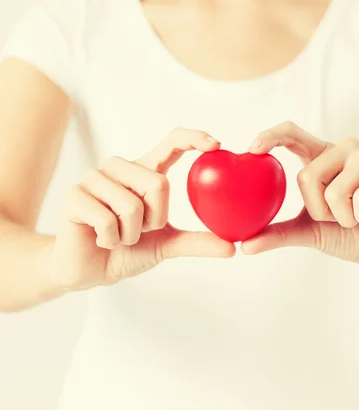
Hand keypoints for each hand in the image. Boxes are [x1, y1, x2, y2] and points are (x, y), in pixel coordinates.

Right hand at [49, 127, 234, 291]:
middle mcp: (119, 168)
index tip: (215, 144)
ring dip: (130, 234)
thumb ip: (197, 243)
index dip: (193, 138)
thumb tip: (233, 249)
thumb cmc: (127, 250)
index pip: (171, 143)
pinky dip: (110, 240)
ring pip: (131, 205)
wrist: (88, 271)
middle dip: (154, 220)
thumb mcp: (166, 245)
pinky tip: (101, 239)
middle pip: (158, 183)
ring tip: (118, 235)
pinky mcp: (74, 195)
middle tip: (139, 231)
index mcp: (144, 171)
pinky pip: (106, 220)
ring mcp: (94, 178)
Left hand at [242, 121, 358, 269]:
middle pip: (307, 176)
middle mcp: (341, 149)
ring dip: (343, 217)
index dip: (271, 135)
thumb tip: (245, 246)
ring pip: (335, 190)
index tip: (253, 149)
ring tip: (357, 215)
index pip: (291, 134)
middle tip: (337, 216)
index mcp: (319, 156)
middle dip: (319, 211)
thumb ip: (277, 233)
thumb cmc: (347, 233)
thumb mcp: (307, 232)